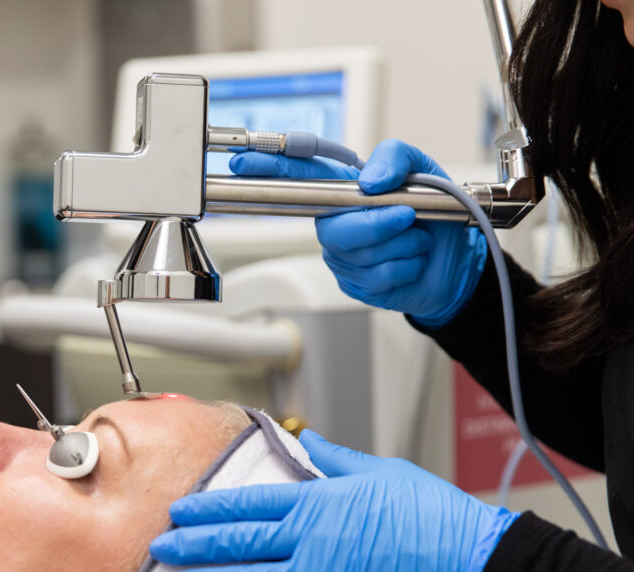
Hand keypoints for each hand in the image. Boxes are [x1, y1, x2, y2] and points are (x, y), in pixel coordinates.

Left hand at [149, 429, 518, 571]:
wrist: (471, 556)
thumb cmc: (429, 510)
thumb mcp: (379, 470)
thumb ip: (335, 459)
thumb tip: (308, 440)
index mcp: (318, 499)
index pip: (250, 501)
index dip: (210, 507)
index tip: (180, 510)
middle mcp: (312, 537)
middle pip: (240, 540)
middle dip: (195, 544)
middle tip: (160, 548)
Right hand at [230, 139, 486, 326]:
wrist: (457, 257)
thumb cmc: (435, 211)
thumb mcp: (424, 168)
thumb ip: (395, 158)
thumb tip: (370, 181)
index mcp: (342, 190)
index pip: (298, 176)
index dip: (270, 169)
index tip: (243, 162)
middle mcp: (334, 222)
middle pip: (336, 226)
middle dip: (378, 223)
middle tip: (409, 215)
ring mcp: (342, 256)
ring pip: (361, 252)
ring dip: (404, 245)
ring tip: (416, 239)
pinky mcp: (355, 283)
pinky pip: (378, 275)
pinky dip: (408, 266)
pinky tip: (412, 261)